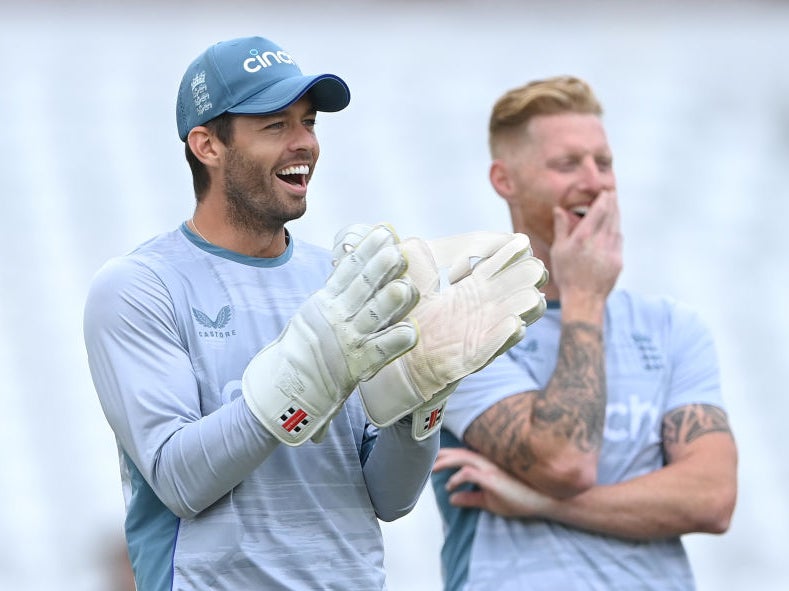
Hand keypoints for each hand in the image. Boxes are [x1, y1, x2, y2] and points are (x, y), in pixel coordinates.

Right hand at [242, 224, 418, 445]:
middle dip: (379, 269)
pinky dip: (394, 342)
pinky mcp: (358, 366)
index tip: (384, 232)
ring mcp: (348, 341)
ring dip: (389, 303)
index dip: (366, 250)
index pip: (348, 270)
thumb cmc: (312, 342)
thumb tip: (364, 257)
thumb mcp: (320, 308)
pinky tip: (411, 332)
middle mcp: (337, 318)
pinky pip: (379, 352)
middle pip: (361, 289)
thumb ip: (342, 287)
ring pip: (371, 317)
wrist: (291, 382)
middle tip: (398, 251)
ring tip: (405, 286)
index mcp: (327, 300)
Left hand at [334, 225, 547, 438]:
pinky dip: (502, 337)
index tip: (520, 243)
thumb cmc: (405, 312)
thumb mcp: (417, 272)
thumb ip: (432, 254)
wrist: (390, 353)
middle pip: (516, 290)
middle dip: (526, 279)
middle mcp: (481, 310)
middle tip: (533, 269)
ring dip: (524, 307)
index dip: (511, 254)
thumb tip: (445, 239)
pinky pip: (491, 349)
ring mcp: (478, 335)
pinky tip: (514, 324)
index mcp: (472, 288)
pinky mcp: (468, 360)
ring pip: (513, 318)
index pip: (501, 266)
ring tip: (533, 296)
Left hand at [434, 447, 552, 517]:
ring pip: (463, 457)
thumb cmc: (520, 498)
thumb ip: (471, 498)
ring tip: (432, 468)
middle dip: (442, 455)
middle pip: (460, 452)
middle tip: (427, 459)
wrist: (544, 500)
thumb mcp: (489, 500)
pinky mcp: (493, 478)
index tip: (434, 459)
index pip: (464, 454)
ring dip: (445, 462)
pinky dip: (457, 478)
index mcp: (488, 463)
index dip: (448, 455)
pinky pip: (469, 473)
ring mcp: (491, 468)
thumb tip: (452, 499)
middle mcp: (489, 461)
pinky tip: (449, 485)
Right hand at [550, 190, 621, 311]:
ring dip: (616, 215)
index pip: (599, 211)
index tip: (605, 192)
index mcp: (583, 238)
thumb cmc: (567, 275)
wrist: (584, 299)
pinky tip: (614, 229)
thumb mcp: (558, 250)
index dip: (604, 200)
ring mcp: (611, 251)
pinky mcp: (618, 260)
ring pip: (617, 226)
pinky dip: (616, 230)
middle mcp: (599, 242)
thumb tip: (559, 209)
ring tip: (614, 207)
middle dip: (612, 203)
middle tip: (612, 194)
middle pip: (611, 216)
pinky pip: (619, 240)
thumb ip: (561, 228)